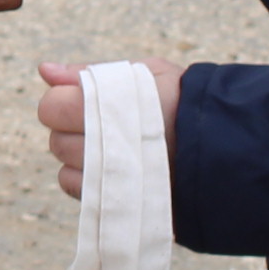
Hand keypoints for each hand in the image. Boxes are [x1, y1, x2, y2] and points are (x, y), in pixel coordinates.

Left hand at [35, 58, 186, 198]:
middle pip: (55, 139)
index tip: (87, 100)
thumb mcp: (142, 73)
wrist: (223, 146)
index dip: (64, 101)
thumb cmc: (183, 102)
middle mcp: (100, 145)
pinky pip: (77, 188)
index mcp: (103, 107)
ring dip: (80, 156)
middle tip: (104, 123)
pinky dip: (86, 178)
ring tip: (114, 146)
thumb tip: (45, 70)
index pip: (51, 107)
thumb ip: (89, 72)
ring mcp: (106, 177)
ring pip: (64, 166)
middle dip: (71, 129)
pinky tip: (112, 166)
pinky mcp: (113, 200)